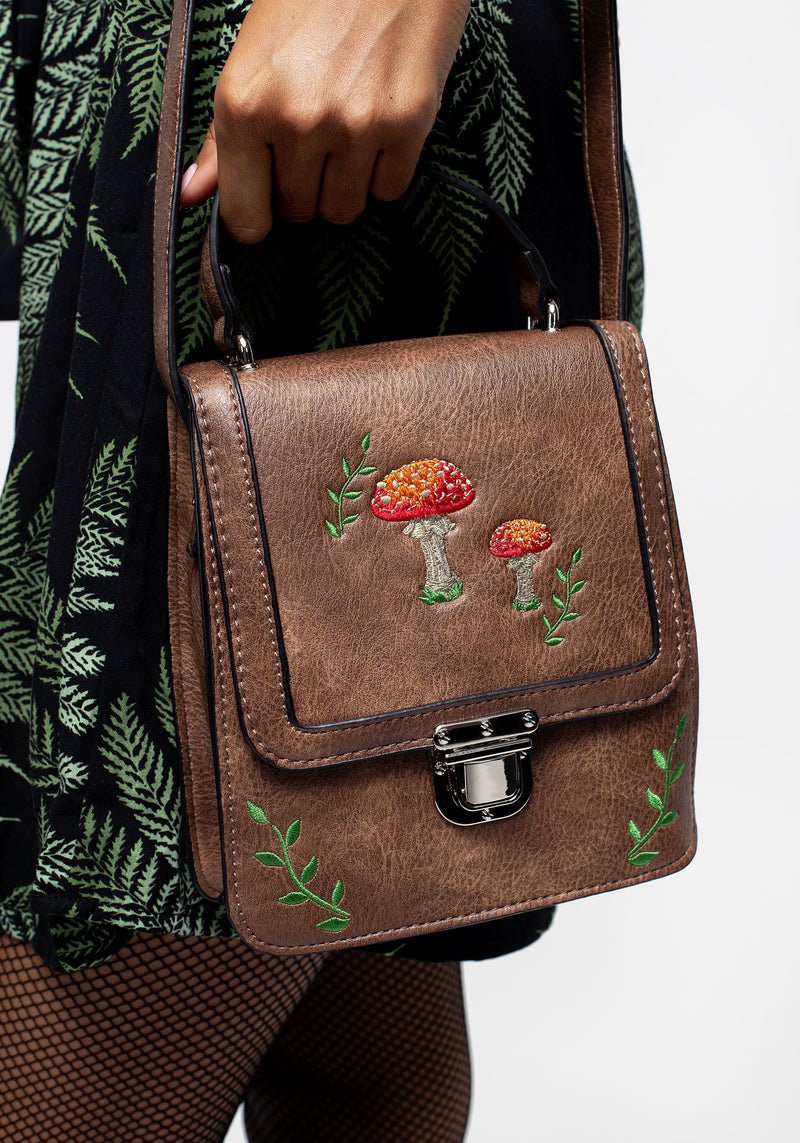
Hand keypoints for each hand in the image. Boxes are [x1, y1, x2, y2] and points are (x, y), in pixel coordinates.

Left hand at [180, 0, 469, 242]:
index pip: (246, 218)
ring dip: (345, 185)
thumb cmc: (311, 0)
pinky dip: (383, 171)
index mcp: (244, 104)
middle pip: (299, 213)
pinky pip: (388, 191)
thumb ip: (222, 138)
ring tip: (345, 133)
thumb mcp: (250, 59)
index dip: (258, 216)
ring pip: (344, 210)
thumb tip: (194, 196)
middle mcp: (296, 121)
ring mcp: (353, 126)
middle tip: (313, 142)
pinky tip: (377, 126)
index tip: (267, 200)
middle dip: (304, 189)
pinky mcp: (405, 125)